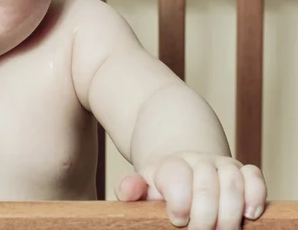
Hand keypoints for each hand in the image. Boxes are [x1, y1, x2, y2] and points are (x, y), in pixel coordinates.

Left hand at [115, 152, 266, 228]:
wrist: (181, 168)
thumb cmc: (161, 186)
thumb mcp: (142, 186)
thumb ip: (131, 188)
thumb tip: (126, 191)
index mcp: (171, 166)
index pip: (177, 179)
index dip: (179, 204)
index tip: (176, 220)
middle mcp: (198, 161)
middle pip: (207, 186)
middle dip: (205, 217)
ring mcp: (222, 165)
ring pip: (233, 182)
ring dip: (229, 213)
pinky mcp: (243, 172)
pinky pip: (254, 176)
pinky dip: (255, 195)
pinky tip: (249, 214)